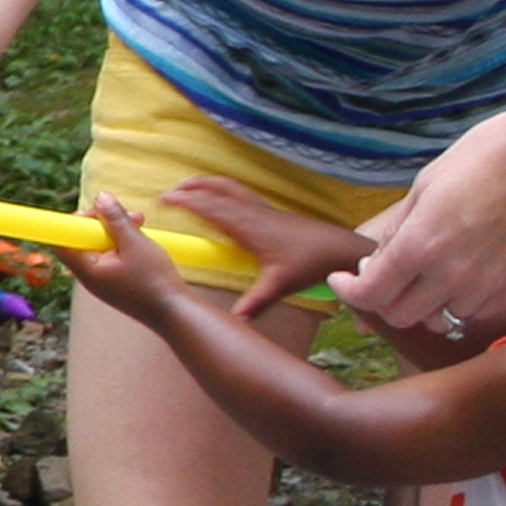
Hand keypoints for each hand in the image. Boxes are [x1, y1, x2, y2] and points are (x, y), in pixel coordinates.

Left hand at [51, 194, 212, 329]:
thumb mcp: (135, 242)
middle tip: (126, 214)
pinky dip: (124, 244)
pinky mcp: (117, 282)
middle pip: (83, 241)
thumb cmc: (154, 280)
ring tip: (140, 221)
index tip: (96, 212)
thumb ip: (115, 219)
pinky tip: (141, 237)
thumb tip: (100, 197)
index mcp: (87, 269)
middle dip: (103, 222)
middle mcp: (90, 276)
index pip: (62, 242)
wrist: (175, 312)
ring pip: (101, 247)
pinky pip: (113, 256)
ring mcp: (104, 280)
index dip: (74, 222)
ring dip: (117, 230)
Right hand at [161, 173, 375, 327]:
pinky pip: (242, 194)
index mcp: (249, 227)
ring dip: (209, 184)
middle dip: (193, 187)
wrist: (340, 249)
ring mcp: (264, 210)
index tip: (165, 199)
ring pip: (231, 188)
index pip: (211, 208)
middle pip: (218, 191)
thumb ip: (256, 302)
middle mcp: (254, 213)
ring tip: (191, 186)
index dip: (186, 201)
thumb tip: (235, 321)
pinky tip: (224, 198)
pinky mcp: (273, 212)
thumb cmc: (310, 265)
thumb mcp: (280, 285)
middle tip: (171, 189)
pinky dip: (225, 190)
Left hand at [334, 99, 505, 342]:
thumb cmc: (485, 155)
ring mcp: (487, 284)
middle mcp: (451, 275)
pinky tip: (460, 274)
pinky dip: (460, 301)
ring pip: (440, 318)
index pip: (371, 294)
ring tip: (426, 272)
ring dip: (424, 302)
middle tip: (382, 273)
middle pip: (401, 316)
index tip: (343, 278)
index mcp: (420, 246)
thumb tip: (379, 262)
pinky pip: (476, 311)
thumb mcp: (425, 185)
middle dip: (383, 298)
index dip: (349, 290)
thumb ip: (398, 231)